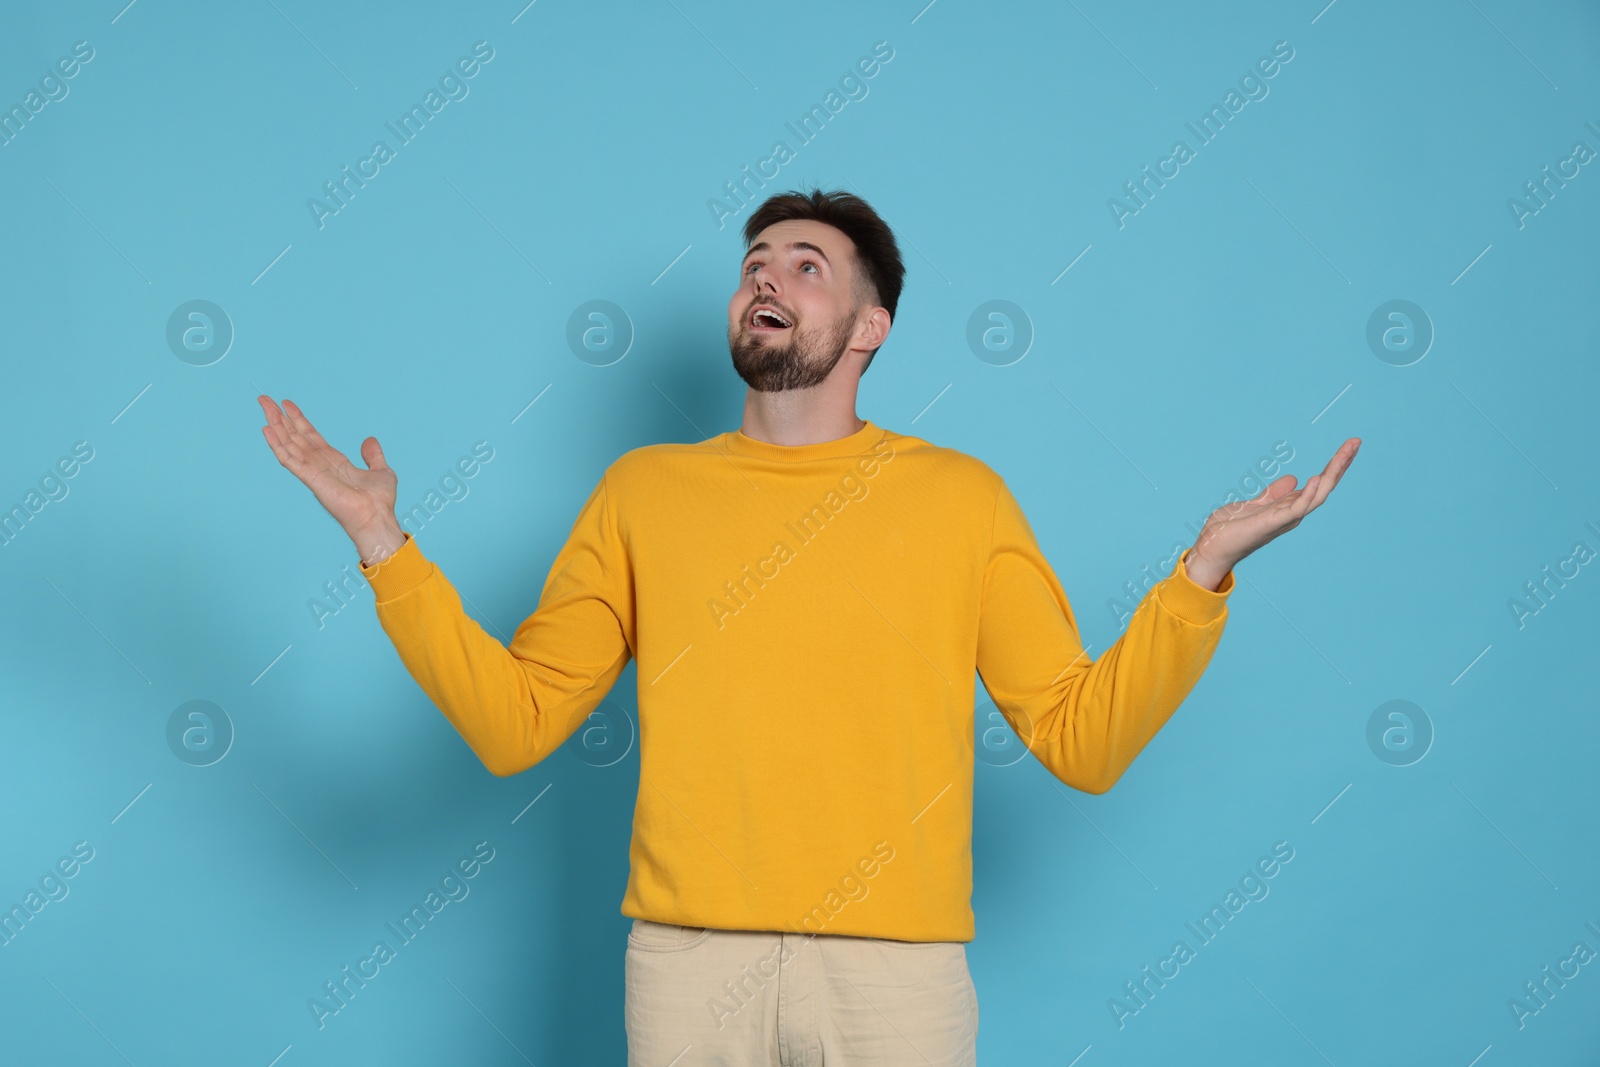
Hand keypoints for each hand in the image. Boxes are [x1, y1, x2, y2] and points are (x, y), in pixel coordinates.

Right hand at [257, 396, 404, 563]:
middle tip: (265, 399)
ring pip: (289, 443)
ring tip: (264, 406)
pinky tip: (267, 430)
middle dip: (280, 418)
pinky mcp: (310, 479)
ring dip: (275, 425)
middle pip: (295, 437)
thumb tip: (370, 440)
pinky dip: (277, 445)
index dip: (299, 420)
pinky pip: (289, 459)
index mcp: (334, 462)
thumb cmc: (380, 502)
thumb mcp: (381, 471)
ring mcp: (313, 472)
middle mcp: (320, 465)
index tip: (287, 405)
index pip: (311, 437)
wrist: (377, 518)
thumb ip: (373, 456)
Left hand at [1186, 437, 1360, 589]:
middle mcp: (1292, 514)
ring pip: (1317, 495)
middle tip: (1356, 442)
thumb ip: (1274, 493)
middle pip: (1324, 487)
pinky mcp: (1272, 523)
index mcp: (1289, 508)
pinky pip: (1296, 508)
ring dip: (1333, 474)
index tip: (1349, 446)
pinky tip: (1318, 477)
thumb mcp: (1255, 503)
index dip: (1334, 466)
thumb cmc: (1230, 529)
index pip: (1318, 484)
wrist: (1212, 547)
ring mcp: (1284, 519)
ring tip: (1345, 454)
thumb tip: (1292, 479)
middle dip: (1341, 465)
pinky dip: (1309, 493)